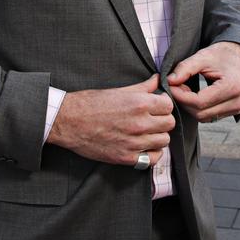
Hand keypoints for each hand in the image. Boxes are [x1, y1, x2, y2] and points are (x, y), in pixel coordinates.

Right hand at [47, 74, 174, 166]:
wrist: (69, 121)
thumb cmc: (91, 103)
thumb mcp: (118, 90)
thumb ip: (142, 87)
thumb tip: (158, 80)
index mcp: (139, 103)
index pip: (168, 105)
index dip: (163, 104)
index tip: (156, 105)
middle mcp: (139, 123)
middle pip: (169, 123)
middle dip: (162, 119)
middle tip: (152, 118)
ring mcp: (134, 142)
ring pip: (164, 141)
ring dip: (158, 135)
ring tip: (147, 131)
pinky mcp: (126, 158)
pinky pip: (153, 158)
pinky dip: (152, 153)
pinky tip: (144, 146)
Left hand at [167, 42, 239, 122]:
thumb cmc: (225, 53)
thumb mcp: (204, 56)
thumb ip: (185, 68)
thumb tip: (169, 81)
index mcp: (231, 87)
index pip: (199, 102)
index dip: (181, 96)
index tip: (170, 85)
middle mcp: (236, 102)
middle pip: (200, 113)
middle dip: (184, 101)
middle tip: (176, 86)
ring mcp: (237, 108)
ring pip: (204, 117)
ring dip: (190, 106)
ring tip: (185, 89)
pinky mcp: (234, 110)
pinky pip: (211, 116)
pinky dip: (199, 108)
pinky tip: (194, 94)